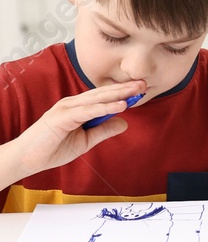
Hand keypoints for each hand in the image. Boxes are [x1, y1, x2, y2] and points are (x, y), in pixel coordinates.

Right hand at [0, 80, 146, 184]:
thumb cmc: (53, 149)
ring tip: (137, 90)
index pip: (104, 97)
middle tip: (144, 83)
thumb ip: (103, 130)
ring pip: (97, 98)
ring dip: (118, 93)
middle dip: (125, 88)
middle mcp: (73, 104)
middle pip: (103, 93)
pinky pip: (87, 111)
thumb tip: (124, 122)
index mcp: (79, 108)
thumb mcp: (86, 141)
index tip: (142, 89)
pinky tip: (121, 105)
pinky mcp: (61, 117)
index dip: (123, 92)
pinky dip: (105, 107)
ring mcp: (66, 109)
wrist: (29, 159)